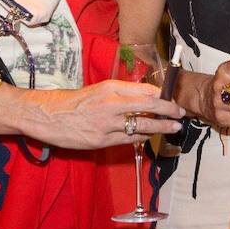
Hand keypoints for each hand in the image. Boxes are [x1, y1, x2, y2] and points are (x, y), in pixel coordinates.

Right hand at [19, 79, 182, 148]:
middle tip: (181, 114)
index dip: (163, 96)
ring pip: (142, 125)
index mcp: (111, 88)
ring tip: (173, 128)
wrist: (48, 116)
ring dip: (160, 127)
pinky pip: (129, 139)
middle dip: (169, 111)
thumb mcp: (99, 90)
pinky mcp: (102, 140)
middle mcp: (111, 104)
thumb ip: (121, 92)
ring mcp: (107, 123)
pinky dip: (142, 136)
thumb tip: (146, 96)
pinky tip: (150, 136)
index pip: (145, 90)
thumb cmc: (74, 102)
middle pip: (149, 106)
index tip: (174, 99)